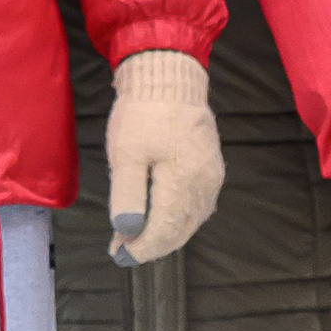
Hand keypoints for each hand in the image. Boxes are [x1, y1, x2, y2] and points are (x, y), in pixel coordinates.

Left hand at [105, 48, 223, 264]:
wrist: (170, 76)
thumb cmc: (144, 113)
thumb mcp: (126, 154)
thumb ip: (128, 196)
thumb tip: (129, 232)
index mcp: (183, 183)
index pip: (164, 231)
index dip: (141, 249)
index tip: (119, 254)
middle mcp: (203, 186)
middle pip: (180, 231)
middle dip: (151, 245)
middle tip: (123, 250)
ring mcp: (211, 178)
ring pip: (190, 221)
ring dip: (165, 234)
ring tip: (138, 237)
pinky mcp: (211, 168)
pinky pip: (197, 206)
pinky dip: (178, 218)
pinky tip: (162, 217)